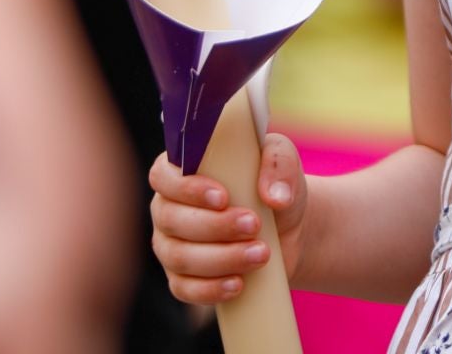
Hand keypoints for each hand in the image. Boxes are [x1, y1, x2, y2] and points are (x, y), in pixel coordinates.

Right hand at [148, 134, 308, 302]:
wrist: (288, 228)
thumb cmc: (273, 185)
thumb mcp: (282, 161)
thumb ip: (279, 164)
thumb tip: (275, 197)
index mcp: (181, 171)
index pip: (163, 176)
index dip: (186, 188)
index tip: (223, 197)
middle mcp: (168, 208)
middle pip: (172, 220)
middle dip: (215, 226)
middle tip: (253, 224)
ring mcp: (171, 246)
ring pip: (179, 257)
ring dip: (221, 257)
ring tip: (261, 253)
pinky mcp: (182, 279)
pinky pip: (185, 289)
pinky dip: (211, 288)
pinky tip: (238, 284)